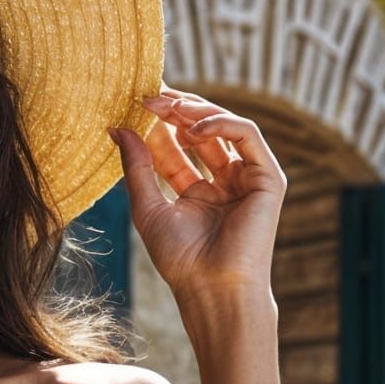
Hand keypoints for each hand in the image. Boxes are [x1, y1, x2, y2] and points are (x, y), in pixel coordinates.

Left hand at [109, 84, 286, 307]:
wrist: (212, 287)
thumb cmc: (181, 259)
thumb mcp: (148, 208)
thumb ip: (137, 168)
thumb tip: (117, 128)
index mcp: (198, 191)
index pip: (176, 148)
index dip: (156, 127)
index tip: (133, 107)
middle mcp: (223, 182)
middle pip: (199, 133)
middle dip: (175, 112)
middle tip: (148, 96)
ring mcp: (247, 178)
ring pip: (224, 127)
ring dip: (195, 111)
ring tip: (166, 104)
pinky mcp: (268, 177)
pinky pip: (247, 135)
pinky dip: (221, 124)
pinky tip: (191, 128)